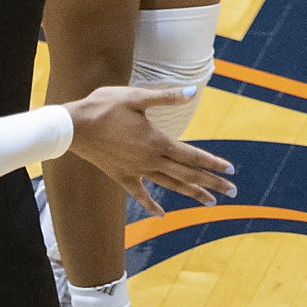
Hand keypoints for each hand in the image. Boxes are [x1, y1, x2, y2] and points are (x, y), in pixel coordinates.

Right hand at [63, 85, 236, 215]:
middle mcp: (150, 160)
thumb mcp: (137, 97)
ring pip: (170, 185)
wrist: (73, 127)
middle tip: (232, 191)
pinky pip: (140, 194)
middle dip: (211, 183)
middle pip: (187, 175)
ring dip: (191, 194)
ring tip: (210, 202)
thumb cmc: (105, 107)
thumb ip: (167, 97)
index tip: (231, 170)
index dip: (213, 163)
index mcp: (157, 142)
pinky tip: (162, 215)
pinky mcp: (121, 176)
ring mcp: (136, 171)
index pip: (192, 156)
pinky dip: (152, 205)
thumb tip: (192, 92)